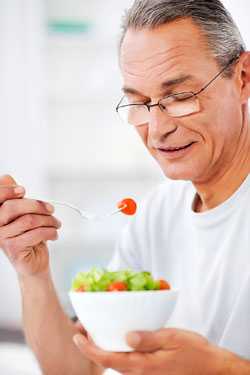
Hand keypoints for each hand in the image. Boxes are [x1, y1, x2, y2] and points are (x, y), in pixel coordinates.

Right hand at [0, 175, 60, 276]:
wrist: (33, 261)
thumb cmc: (30, 234)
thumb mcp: (24, 213)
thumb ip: (16, 197)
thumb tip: (7, 177)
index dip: (7, 190)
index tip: (23, 190)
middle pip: (13, 206)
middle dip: (37, 205)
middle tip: (51, 209)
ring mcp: (2, 237)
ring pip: (29, 220)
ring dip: (49, 220)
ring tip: (56, 224)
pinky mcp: (13, 248)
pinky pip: (35, 233)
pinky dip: (50, 232)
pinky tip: (54, 234)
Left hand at [73, 327, 232, 373]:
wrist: (212, 369)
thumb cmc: (195, 353)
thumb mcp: (173, 339)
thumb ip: (149, 339)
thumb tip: (127, 336)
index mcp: (143, 365)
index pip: (108, 359)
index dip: (89, 349)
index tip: (77, 336)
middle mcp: (140, 373)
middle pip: (108, 361)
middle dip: (92, 347)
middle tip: (82, 328)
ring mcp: (145, 374)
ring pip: (116, 363)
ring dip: (103, 348)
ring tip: (96, 330)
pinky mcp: (150, 372)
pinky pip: (127, 363)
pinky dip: (117, 351)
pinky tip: (118, 338)